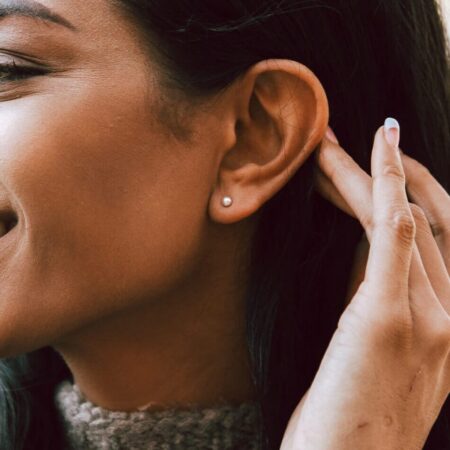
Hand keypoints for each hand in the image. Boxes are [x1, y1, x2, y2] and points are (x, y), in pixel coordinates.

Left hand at [280, 120, 449, 449]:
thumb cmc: (352, 416)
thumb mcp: (374, 355)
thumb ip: (380, 299)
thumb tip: (367, 250)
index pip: (440, 242)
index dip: (416, 195)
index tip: (390, 165)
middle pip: (425, 222)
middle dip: (392, 174)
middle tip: (362, 141)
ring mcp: (430, 319)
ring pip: (402, 221)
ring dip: (368, 174)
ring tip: (329, 146)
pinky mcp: (389, 319)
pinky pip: (395, 237)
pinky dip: (386, 187)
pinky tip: (376, 153)